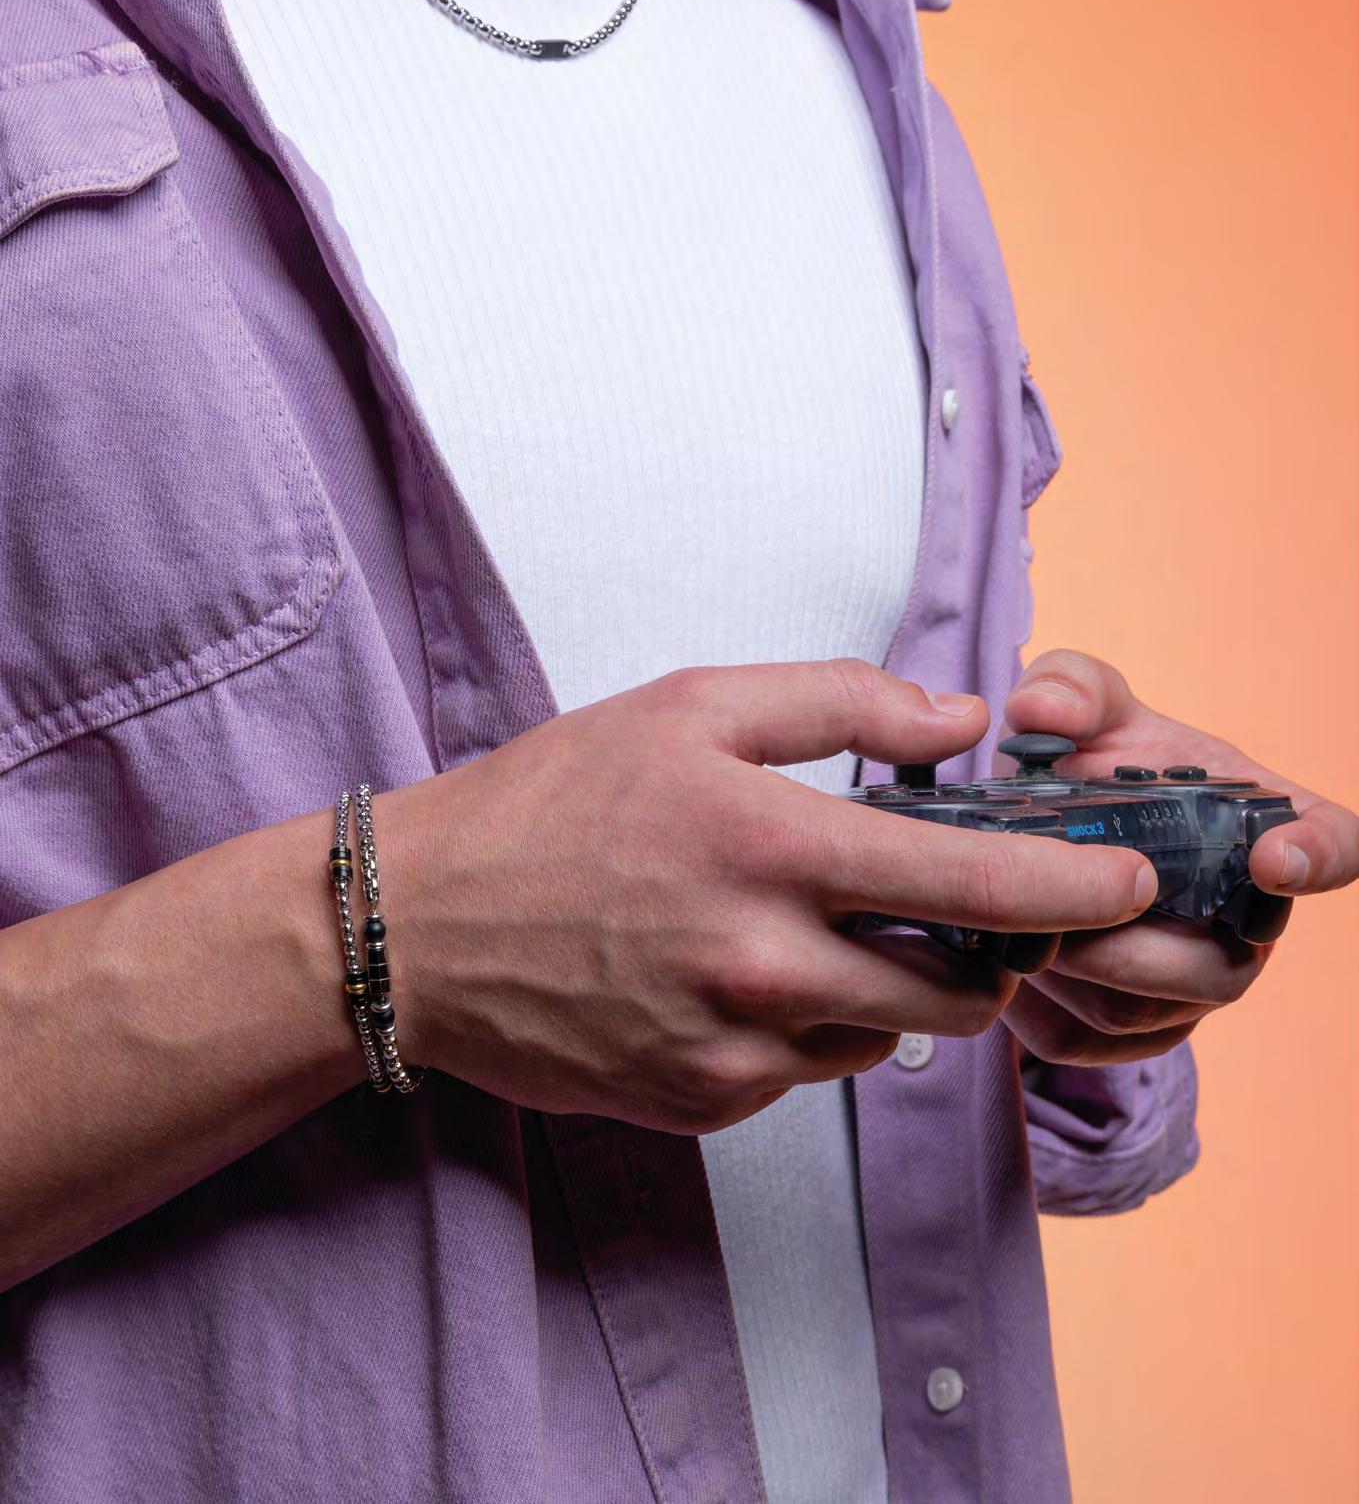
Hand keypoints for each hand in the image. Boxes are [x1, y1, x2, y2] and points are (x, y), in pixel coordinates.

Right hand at [377, 660, 1157, 1133]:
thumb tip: (961, 722)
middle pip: (958, 992)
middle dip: (988, 954)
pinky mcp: (703, 1104)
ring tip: (819, 928)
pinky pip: (808, 1073)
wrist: (421, 924)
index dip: (1075, 887)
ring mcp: (734, 1049)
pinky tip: (740, 975)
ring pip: (886, 1038)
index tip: (1130, 881)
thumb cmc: (556, 799)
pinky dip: (809, 1027)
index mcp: (774, 848)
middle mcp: (765, 964)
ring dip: (891, 989)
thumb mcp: (689, 706)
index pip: (975, 882)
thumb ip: (839, 701)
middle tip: (960, 909)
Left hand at [998, 649, 1358, 1064]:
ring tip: (1010, 921)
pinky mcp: (1129, 1030)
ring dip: (1071, 974)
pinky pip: (1087, 1041)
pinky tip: (997, 955)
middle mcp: (1246, 920)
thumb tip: (1048, 713)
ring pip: (1141, 1012)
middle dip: (1137, 950)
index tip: (1273, 855)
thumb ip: (1070, 687)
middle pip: (1221, 969)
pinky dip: (1034, 1006)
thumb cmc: (1088, 756)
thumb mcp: (1077, 701)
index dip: (1317, 856)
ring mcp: (1191, 984)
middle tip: (1064, 915)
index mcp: (1261, 825)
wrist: (1035, 823)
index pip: (1334, 846)